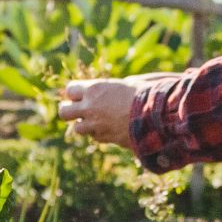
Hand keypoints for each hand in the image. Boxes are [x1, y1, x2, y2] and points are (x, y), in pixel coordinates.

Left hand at [57, 74, 171, 147]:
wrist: (157, 115)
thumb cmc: (146, 94)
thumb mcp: (127, 83)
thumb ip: (111, 88)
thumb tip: (108, 90)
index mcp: (94, 89)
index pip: (70, 89)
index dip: (74, 93)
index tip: (81, 94)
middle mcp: (90, 107)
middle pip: (64, 112)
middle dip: (69, 111)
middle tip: (77, 110)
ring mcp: (95, 125)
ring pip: (77, 128)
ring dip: (85, 125)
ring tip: (98, 120)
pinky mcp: (104, 138)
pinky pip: (95, 137)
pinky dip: (99, 134)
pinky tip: (111, 128)